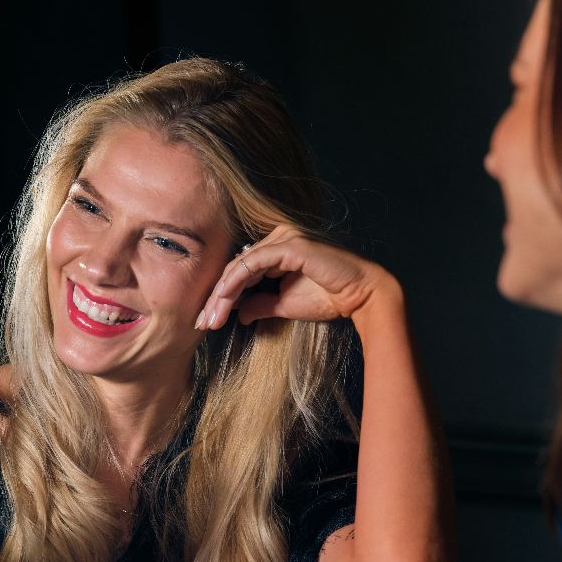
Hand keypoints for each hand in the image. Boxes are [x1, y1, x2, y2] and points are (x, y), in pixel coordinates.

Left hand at [196, 226, 398, 329]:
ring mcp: (283, 238)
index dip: (220, 298)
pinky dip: (236, 281)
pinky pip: (253, 262)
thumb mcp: (283, 305)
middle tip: (201, 323)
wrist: (360, 297)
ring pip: (240, 267)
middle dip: (216, 299)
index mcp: (276, 249)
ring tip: (211, 319)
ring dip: (222, 295)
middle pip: (235, 269)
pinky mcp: (290, 244)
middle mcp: (277, 238)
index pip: (239, 273)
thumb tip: (238, 314)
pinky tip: (224, 299)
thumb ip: (259, 305)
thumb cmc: (327, 298)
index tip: (206, 323)